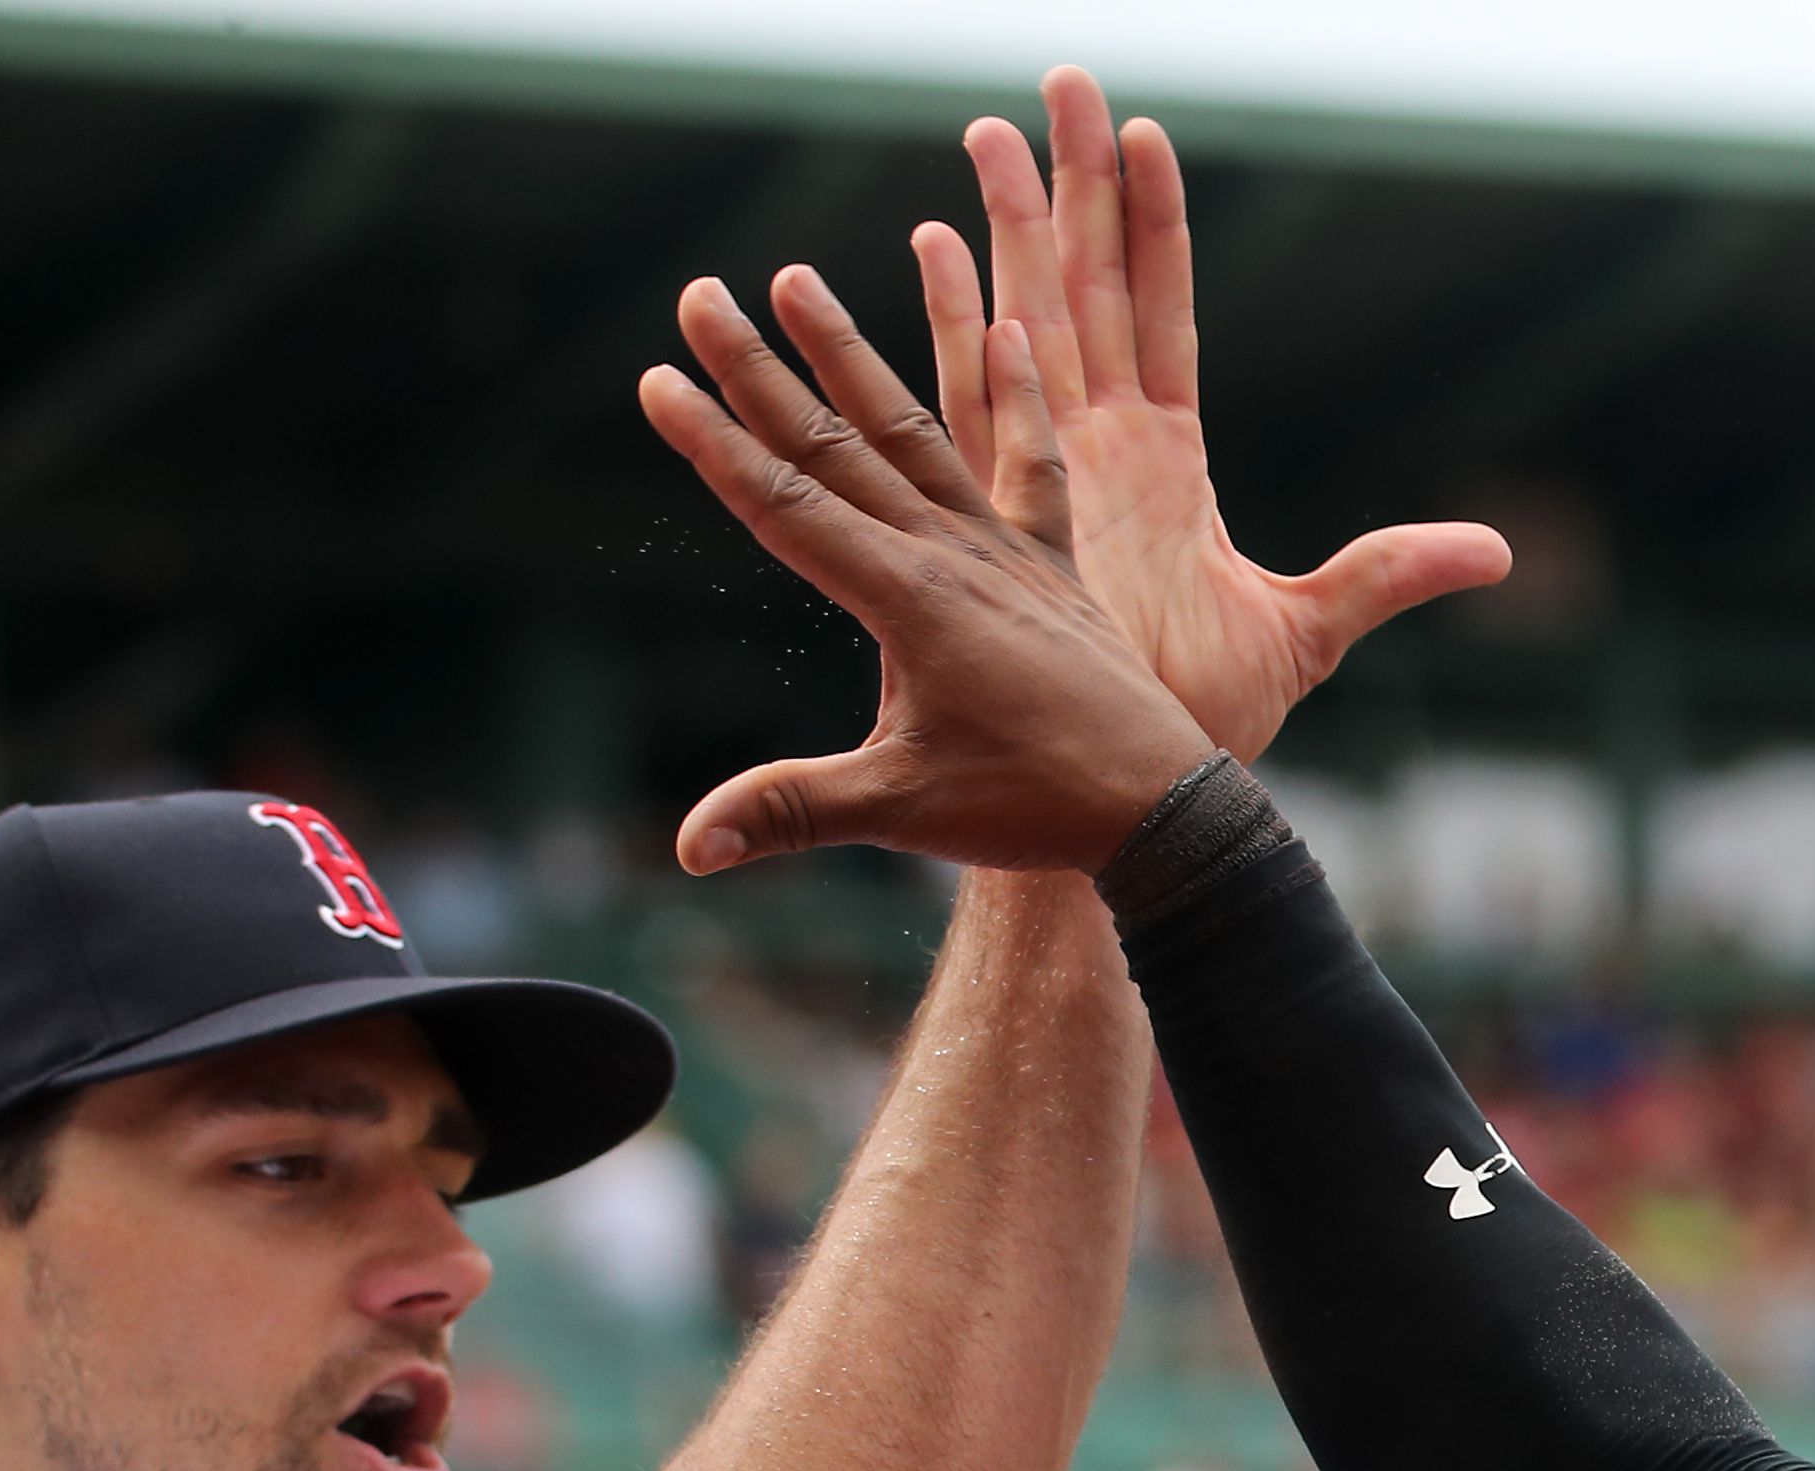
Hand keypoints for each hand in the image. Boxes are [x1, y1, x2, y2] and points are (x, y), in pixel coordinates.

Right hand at [639, 272, 1214, 874]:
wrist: (1159, 808)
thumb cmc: (1032, 809)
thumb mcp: (901, 812)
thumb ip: (792, 810)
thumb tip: (691, 848)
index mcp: (906, 598)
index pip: (785, 503)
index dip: (713, 442)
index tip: (656, 376)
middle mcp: (951, 553)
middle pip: (834, 445)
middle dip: (758, 369)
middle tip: (699, 293)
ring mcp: (1004, 552)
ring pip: (914, 432)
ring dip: (853, 355)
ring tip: (801, 278)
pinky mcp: (1053, 567)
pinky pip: (1032, 465)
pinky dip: (1020, 398)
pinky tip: (1011, 328)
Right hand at [920, 68, 1511, 763]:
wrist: (1133, 794)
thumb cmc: (1204, 723)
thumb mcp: (1311, 630)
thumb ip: (1390, 574)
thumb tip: (1496, 554)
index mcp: (1167, 463)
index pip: (1163, 312)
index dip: (1157, 223)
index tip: (1146, 131)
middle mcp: (1102, 451)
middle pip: (1090, 285)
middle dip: (1074, 183)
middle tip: (1058, 83)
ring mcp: (1050, 473)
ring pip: (1026, 321)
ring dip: (1010, 227)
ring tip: (987, 131)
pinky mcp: (1009, 514)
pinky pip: (975, 400)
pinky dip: (959, 322)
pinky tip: (935, 244)